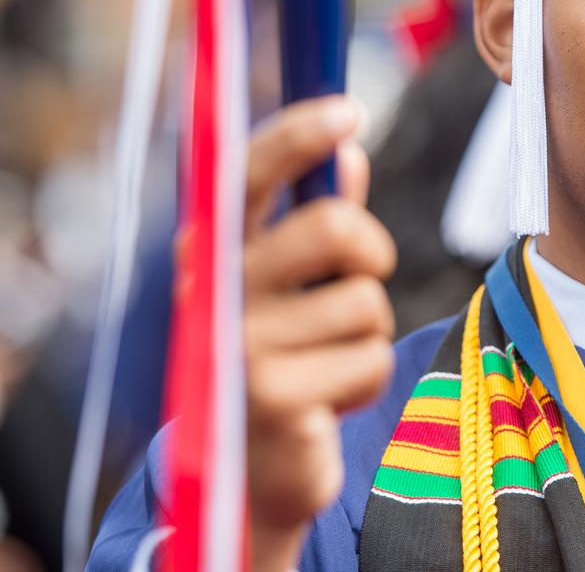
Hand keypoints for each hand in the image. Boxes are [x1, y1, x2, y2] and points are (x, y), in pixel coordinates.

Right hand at [241, 96, 396, 570]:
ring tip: (326, 362)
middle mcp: (214, 290)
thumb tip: (350, 154)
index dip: (298, 135)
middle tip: (360, 281)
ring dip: (367, 335)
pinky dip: (365, 382)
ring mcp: (240, 346)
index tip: (349, 112)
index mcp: (213, 251)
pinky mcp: (274, 399)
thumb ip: (316, 220)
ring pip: (367, 302)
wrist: (247, 473)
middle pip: (337, 227)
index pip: (250, 173)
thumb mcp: (292, 284)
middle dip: (371, 254)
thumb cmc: (278, 357)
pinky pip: (369, 360)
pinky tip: (325, 402)